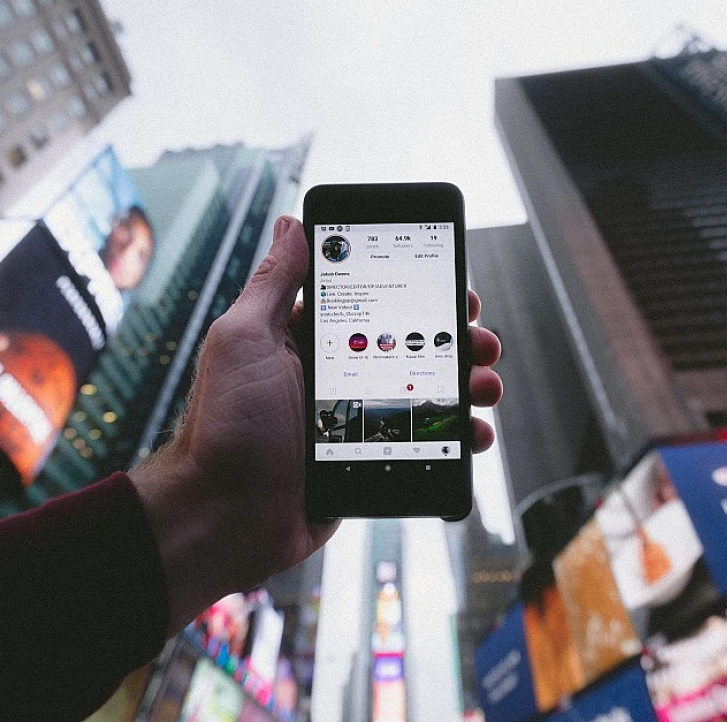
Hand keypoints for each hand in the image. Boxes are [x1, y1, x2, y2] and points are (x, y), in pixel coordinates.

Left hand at [131, 215, 501, 633]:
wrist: (224, 517)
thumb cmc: (226, 425)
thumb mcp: (245, 339)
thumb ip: (274, 283)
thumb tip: (293, 224)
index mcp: (310, 340)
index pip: (377, 304)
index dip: (420, 293)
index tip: (453, 288)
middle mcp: (338, 375)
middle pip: (412, 346)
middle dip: (455, 339)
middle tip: (481, 340)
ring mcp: (358, 418)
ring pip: (426, 392)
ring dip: (465, 384)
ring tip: (485, 385)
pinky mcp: (371, 458)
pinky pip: (424, 441)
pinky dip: (454, 437)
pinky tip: (474, 433)